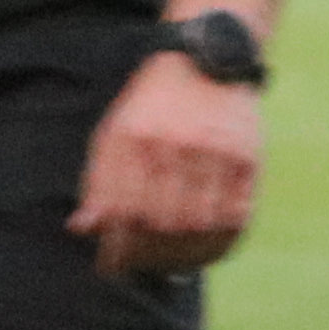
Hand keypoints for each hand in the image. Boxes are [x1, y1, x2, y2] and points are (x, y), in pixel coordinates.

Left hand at [71, 49, 263, 280]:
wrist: (204, 62)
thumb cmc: (150, 108)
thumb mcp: (114, 134)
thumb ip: (98, 182)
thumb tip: (81, 230)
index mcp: (133, 139)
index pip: (122, 211)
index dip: (116, 248)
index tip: (110, 267)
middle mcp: (173, 145)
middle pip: (160, 223)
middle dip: (148, 256)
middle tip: (141, 268)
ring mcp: (214, 152)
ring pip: (198, 226)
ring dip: (183, 257)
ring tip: (171, 266)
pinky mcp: (247, 158)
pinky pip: (236, 217)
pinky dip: (220, 244)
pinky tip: (205, 252)